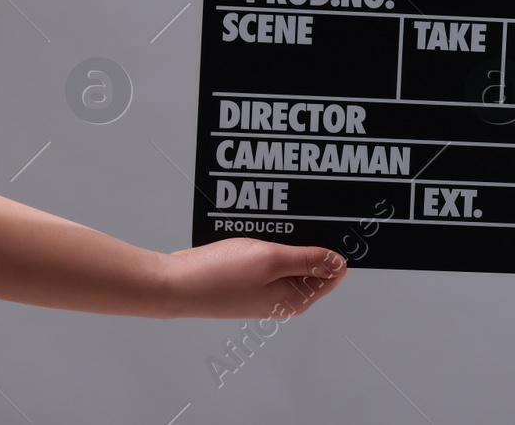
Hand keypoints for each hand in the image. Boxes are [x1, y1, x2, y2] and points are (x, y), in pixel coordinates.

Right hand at [157, 237, 346, 319]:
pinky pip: (268, 256)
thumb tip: (341, 263)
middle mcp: (283, 297)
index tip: (334, 224)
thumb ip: (308, 260)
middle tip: (301, 216)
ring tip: (277, 218)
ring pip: (288, 256)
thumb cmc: (219, 275)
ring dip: (285, 237)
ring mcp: (264, 289)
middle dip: (310, 239)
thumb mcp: (271, 260)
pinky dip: (267, 241)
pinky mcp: (247, 279)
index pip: (333, 272)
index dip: (335, 247)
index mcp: (296, 298)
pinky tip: (260, 228)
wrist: (173, 284)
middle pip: (312, 262)